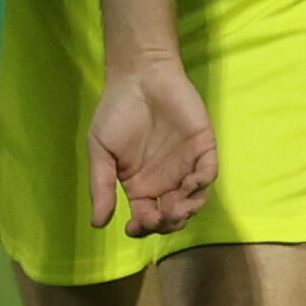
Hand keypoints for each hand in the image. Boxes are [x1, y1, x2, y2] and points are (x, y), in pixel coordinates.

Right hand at [87, 53, 217, 236]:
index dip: (142, 228)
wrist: (138, 76)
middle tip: (157, 218)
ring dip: (185, 212)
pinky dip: (201, 185)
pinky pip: (208, 173)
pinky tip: (188, 185)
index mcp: (141, 186)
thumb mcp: (100, 152)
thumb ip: (101, 186)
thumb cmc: (116, 112)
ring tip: (172, 209)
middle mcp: (166, 181)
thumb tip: (97, 224)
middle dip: (166, 224)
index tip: (133, 227)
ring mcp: (186, 165)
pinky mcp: (203, 147)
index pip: (146, 219)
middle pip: (172, 216)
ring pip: (193, 200)